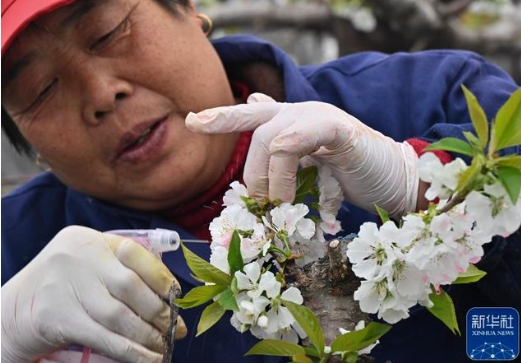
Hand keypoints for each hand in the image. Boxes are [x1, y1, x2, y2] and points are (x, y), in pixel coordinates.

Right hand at [1, 226, 186, 362]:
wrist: (12, 310)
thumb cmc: (66, 286)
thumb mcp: (90, 266)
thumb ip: (123, 270)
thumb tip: (170, 297)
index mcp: (89, 241)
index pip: (135, 254)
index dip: (161, 278)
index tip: (177, 298)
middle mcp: (76, 258)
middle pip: (129, 287)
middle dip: (158, 311)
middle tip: (174, 328)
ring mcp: (63, 287)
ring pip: (118, 316)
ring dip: (146, 336)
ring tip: (163, 346)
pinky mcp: (56, 318)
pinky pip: (103, 337)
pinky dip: (129, 351)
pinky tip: (147, 358)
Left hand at [186, 93, 418, 217]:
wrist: (394, 181)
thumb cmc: (350, 181)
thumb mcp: (310, 173)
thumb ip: (286, 163)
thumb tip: (265, 165)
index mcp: (293, 121)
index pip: (252, 112)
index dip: (222, 116)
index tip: (193, 122)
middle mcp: (302, 111)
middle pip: (254, 123)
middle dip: (249, 168)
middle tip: (258, 203)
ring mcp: (319, 116)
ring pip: (269, 136)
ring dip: (267, 179)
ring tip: (277, 206)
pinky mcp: (336, 129)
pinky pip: (294, 141)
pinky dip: (284, 172)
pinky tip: (289, 196)